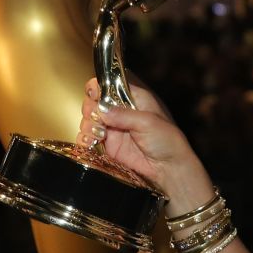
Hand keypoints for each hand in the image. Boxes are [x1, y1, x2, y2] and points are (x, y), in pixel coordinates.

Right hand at [79, 77, 207, 200]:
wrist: (168, 168)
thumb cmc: (167, 141)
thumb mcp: (149, 122)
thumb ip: (124, 115)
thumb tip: (102, 109)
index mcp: (134, 98)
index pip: (111, 84)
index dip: (99, 86)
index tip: (94, 94)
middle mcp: (121, 111)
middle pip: (95, 101)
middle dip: (91, 108)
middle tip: (96, 118)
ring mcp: (113, 128)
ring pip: (89, 119)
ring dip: (87, 125)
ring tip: (98, 134)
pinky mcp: (107, 145)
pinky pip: (88, 138)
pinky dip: (84, 139)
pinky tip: (91, 143)